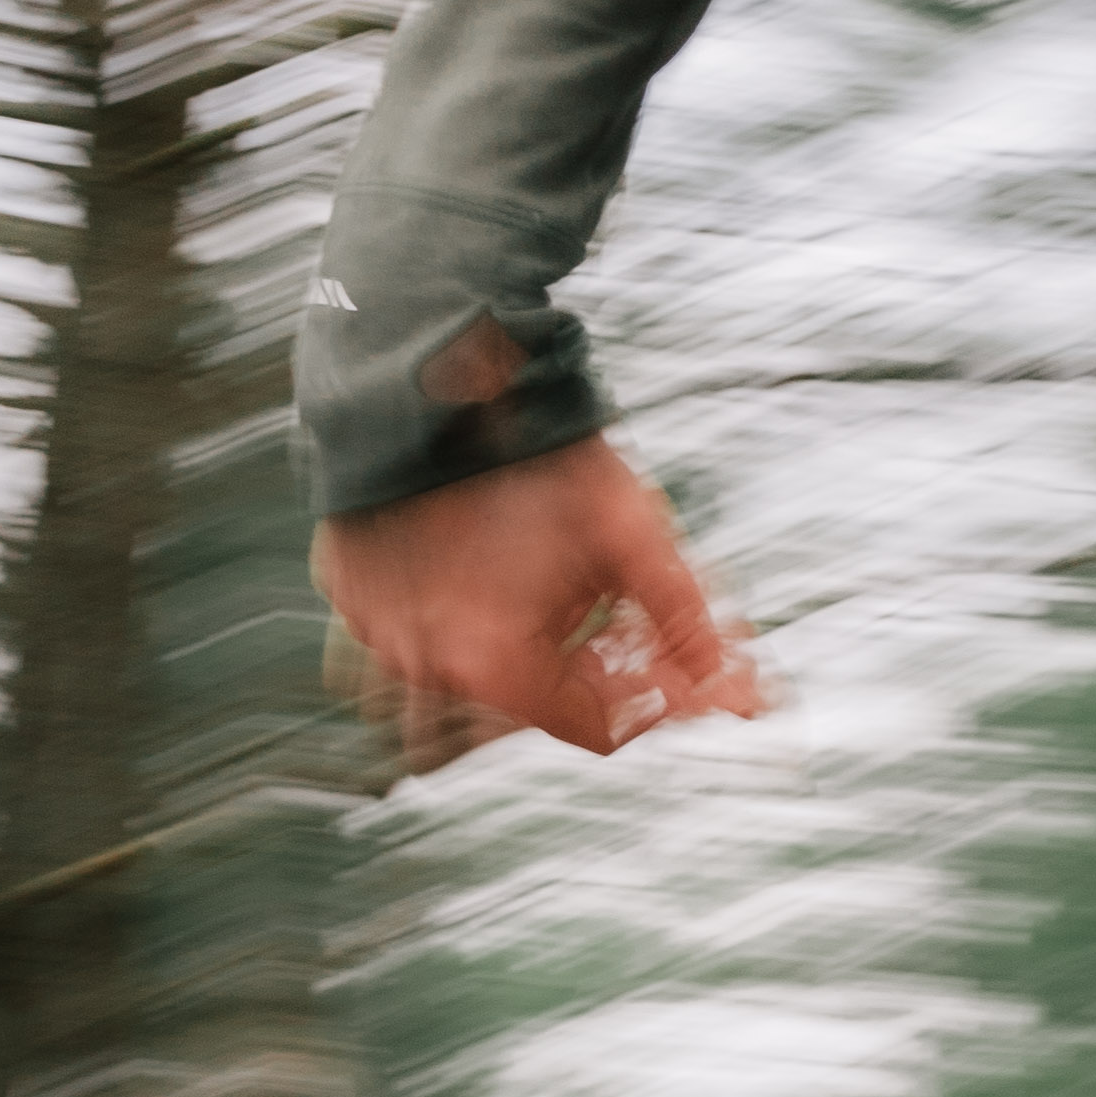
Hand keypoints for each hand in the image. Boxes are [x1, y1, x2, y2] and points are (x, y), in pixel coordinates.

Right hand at [311, 439, 758, 769]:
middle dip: (598, 668)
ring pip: (478, 674)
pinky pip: (417, 633)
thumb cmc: (537, 454)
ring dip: (532, 649)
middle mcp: (426, 667)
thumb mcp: (632, 536)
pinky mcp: (350, 596)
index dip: (655, 700)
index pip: (598, 729)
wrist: (433, 367)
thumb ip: (687, 624)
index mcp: (493, 664)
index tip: (686, 667)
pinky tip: (499, 567)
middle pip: (539, 702)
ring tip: (559, 588)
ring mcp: (376, 635)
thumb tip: (744, 703)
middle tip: (629, 619)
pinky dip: (466, 617)